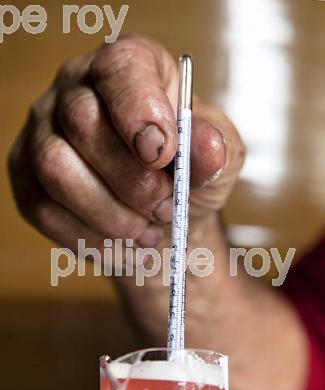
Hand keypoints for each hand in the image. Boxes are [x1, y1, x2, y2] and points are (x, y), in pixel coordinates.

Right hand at [8, 35, 244, 254]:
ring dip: (109, 214)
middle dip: (132, 181)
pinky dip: (90, 237)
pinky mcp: (27, 179)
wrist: (160, 215)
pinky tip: (121, 242)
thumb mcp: (219, 158)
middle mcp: (75, 91)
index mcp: (129, 68)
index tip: (164, 154)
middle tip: (165, 208)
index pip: (121, 69)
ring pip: (57, 170)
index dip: (140, 112)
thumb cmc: (186, 175)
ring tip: (146, 230)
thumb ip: (216, 148)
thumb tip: (204, 147)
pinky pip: (45, 210)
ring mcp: (43, 134)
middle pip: (83, 123)